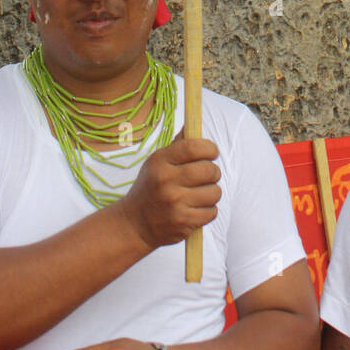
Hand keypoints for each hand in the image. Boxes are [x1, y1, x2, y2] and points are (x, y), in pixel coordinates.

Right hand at [120, 133, 220, 250]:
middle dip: (213, 172)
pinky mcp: (183, 223)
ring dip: (212, 193)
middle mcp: (166, 181)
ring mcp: (175, 203)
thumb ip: (178, 145)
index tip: (212, 152)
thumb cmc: (150, 188)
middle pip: (209, 170)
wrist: (134, 224)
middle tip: (207, 175)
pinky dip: (208, 211)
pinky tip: (195, 209)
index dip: (209, 148)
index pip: (193, 147)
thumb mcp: (156, 163)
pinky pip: (212, 212)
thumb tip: (192, 124)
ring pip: (215, 192)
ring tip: (199, 194)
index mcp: (160, 161)